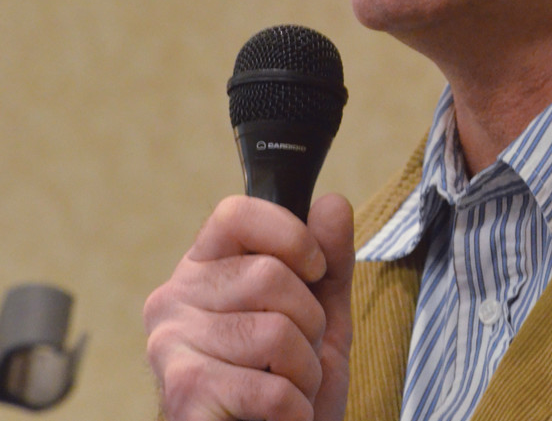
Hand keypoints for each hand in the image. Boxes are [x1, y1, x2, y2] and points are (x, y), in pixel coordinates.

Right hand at [143, 193, 353, 420]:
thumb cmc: (291, 384)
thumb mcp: (324, 312)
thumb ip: (331, 257)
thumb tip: (331, 203)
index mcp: (204, 267)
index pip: (235, 214)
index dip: (290, 235)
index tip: (315, 270)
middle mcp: (173, 299)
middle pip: (268, 274)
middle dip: (309, 321)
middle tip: (299, 354)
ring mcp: (170, 347)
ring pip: (274, 332)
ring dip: (305, 370)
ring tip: (290, 389)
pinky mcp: (182, 396)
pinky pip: (270, 387)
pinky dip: (296, 408)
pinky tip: (282, 417)